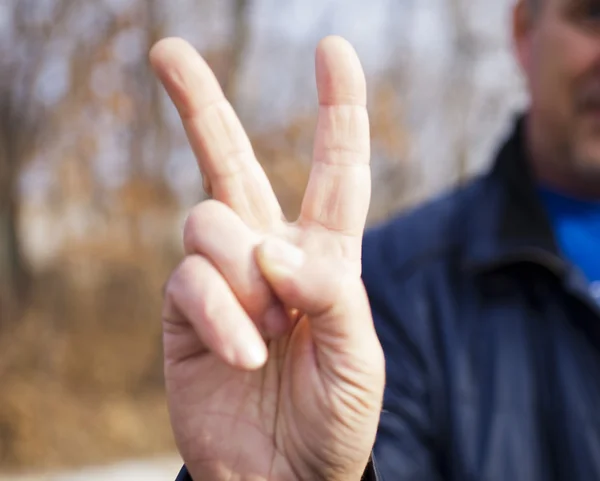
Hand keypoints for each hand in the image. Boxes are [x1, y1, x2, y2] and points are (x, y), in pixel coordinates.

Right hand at [151, 35, 384, 480]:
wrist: (283, 475)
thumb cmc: (334, 417)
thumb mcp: (360, 356)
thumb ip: (333, 292)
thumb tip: (274, 248)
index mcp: (323, 255)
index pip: (334, 171)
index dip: (337, 110)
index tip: (332, 50)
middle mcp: (267, 254)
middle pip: (230, 162)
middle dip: (202, 107)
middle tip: (167, 51)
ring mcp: (221, 279)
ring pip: (210, 222)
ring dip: (242, 277)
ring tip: (268, 333)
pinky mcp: (184, 310)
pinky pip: (189, 280)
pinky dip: (220, 315)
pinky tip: (242, 352)